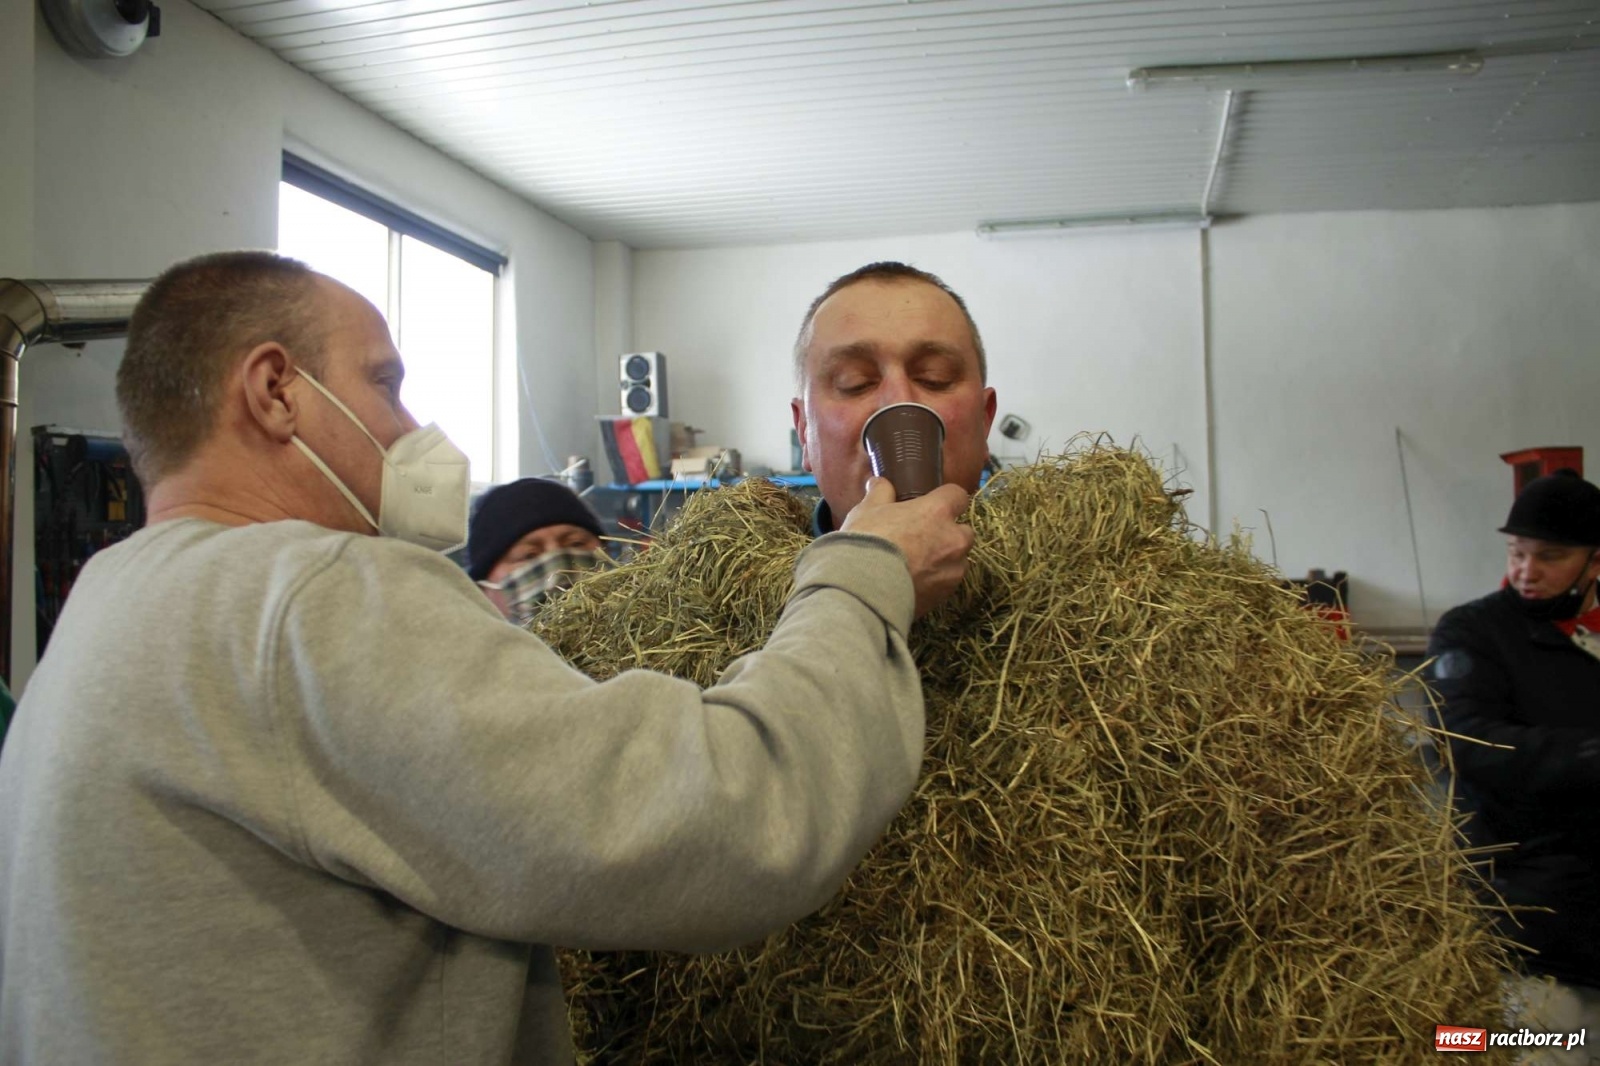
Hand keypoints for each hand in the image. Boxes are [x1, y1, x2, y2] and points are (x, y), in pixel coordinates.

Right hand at [840, 477, 973, 618]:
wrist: (864, 589)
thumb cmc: (867, 541)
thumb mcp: (867, 510)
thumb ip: (880, 493)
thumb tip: (879, 482)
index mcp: (938, 512)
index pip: (958, 495)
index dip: (947, 499)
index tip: (935, 503)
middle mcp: (954, 540)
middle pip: (965, 531)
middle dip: (950, 533)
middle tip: (924, 538)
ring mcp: (953, 570)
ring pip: (959, 561)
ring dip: (945, 560)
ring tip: (918, 565)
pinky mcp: (945, 596)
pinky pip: (947, 584)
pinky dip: (935, 582)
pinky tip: (913, 583)